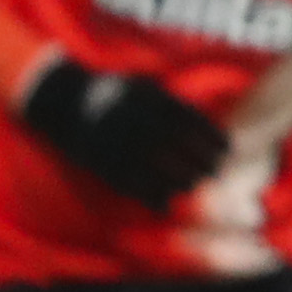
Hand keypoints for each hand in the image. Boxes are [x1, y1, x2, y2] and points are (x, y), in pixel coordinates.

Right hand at [14, 51, 231, 204]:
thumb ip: (173, 104)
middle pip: (177, 147)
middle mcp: (133, 121)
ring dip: (180, 181)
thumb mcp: (145, 89)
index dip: (211, 138)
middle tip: (217, 172)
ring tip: (194, 186)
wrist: (64, 101)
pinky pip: (129, 184)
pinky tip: (166, 203)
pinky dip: (150, 196)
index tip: (227, 150)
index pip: (189, 122)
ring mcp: (115, 142)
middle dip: (201, 162)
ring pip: (155, 168)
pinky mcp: (99, 162)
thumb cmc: (116, 95)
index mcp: (147, 100)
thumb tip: (210, 127)